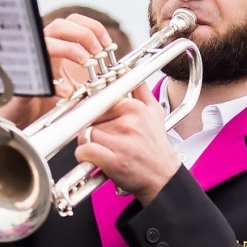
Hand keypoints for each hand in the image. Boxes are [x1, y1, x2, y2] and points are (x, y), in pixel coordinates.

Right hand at [0, 14, 119, 128]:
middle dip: (85, 35)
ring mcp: (30, 63)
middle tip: (99, 53)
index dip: (94, 28)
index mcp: (55, 47)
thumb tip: (114, 77)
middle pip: (61, 25)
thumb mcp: (72, 88)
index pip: (74, 23)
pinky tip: (65, 92)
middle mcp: (41, 50)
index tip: (109, 45)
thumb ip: (88, 80)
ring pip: (47, 41)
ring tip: (86, 63)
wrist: (20, 121)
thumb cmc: (44, 103)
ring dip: (70, 49)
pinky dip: (53, 82)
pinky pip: (36, 74)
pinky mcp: (21, 81)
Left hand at [74, 86, 180, 203]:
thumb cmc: (155, 148)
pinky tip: (95, 159)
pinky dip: (84, 156)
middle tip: (103, 139)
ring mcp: (120, 140)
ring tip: (102, 150)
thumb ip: (140, 89)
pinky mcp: (113, 159)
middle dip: (91, 129)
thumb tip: (128, 70)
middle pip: (89, 118)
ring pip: (84, 134)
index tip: (93, 117)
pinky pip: (85, 150)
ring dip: (87, 144)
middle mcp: (127, 121)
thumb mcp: (154, 113)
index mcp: (134, 107)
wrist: (163, 177)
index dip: (93, 111)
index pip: (99, 100)